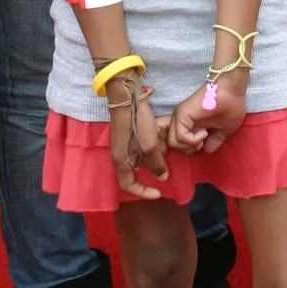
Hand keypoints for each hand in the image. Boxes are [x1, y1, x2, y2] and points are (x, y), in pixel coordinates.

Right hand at [106, 75, 168, 199]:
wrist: (126, 94)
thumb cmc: (136, 121)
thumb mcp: (149, 144)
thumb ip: (156, 162)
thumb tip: (163, 177)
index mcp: (121, 161)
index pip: (128, 186)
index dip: (143, 193)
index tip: (159, 193)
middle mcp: (120, 154)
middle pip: (136, 171)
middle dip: (152, 168)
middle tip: (166, 162)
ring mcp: (124, 143)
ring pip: (141, 158)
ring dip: (154, 155)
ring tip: (164, 145)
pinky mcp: (129, 133)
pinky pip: (141, 147)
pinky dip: (152, 145)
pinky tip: (160, 137)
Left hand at [167, 70, 248, 156]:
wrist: (231, 90)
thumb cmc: (231, 106)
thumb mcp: (224, 129)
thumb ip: (214, 140)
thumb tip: (207, 150)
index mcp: (190, 124)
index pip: (180, 145)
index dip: (192, 150)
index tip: (205, 143)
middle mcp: (181, 121)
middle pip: (174, 147)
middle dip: (189, 151)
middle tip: (203, 143)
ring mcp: (179, 117)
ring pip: (173, 144)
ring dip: (190, 147)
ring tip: (204, 137)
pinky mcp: (181, 114)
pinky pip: (179, 137)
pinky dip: (192, 141)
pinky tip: (204, 132)